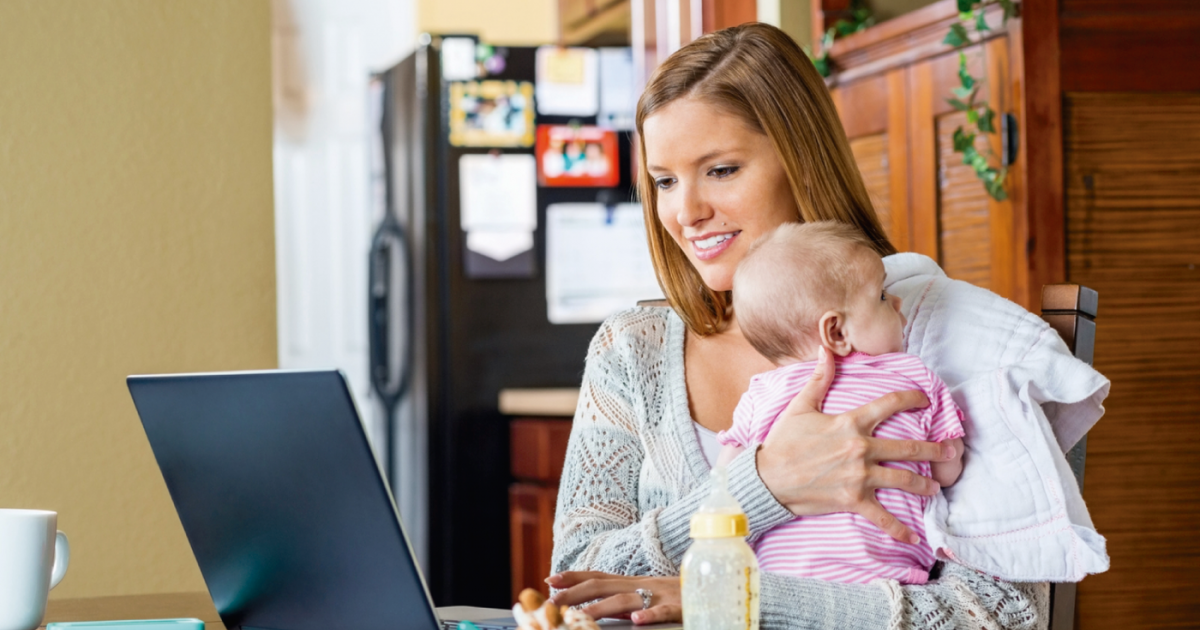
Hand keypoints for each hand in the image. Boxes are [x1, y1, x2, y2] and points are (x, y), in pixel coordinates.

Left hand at [546, 571, 680, 624]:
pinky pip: (663, 612)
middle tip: (552, 602)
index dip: (574, 577)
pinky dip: (649, 615)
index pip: (598, 576)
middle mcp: (642, 585)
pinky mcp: (680, 608)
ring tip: (581, 616)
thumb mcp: (647, 595)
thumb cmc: (679, 595)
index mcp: (633, 582)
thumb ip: (623, 599)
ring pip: (626, 601)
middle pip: (603, 586)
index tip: (550, 579)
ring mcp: (660, 595)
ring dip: (601, 607)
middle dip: (575, 593)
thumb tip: (595, 606)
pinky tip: (636, 622)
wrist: (717, 588)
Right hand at [756, 347, 956, 543]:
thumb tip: (824, 350)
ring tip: (936, 486)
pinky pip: (882, 517)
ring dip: (925, 484)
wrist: (768, 477)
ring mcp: (859, 477)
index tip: (927, 399)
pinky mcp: (853, 500)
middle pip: (908, 448)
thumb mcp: (800, 406)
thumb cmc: (783, 441)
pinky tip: (914, 536)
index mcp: (850, 423)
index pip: (890, 404)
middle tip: (951, 450)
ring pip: (904, 480)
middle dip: (935, 449)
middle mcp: (860, 449)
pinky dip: (899, 529)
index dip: (913, 398)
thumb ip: (819, 378)